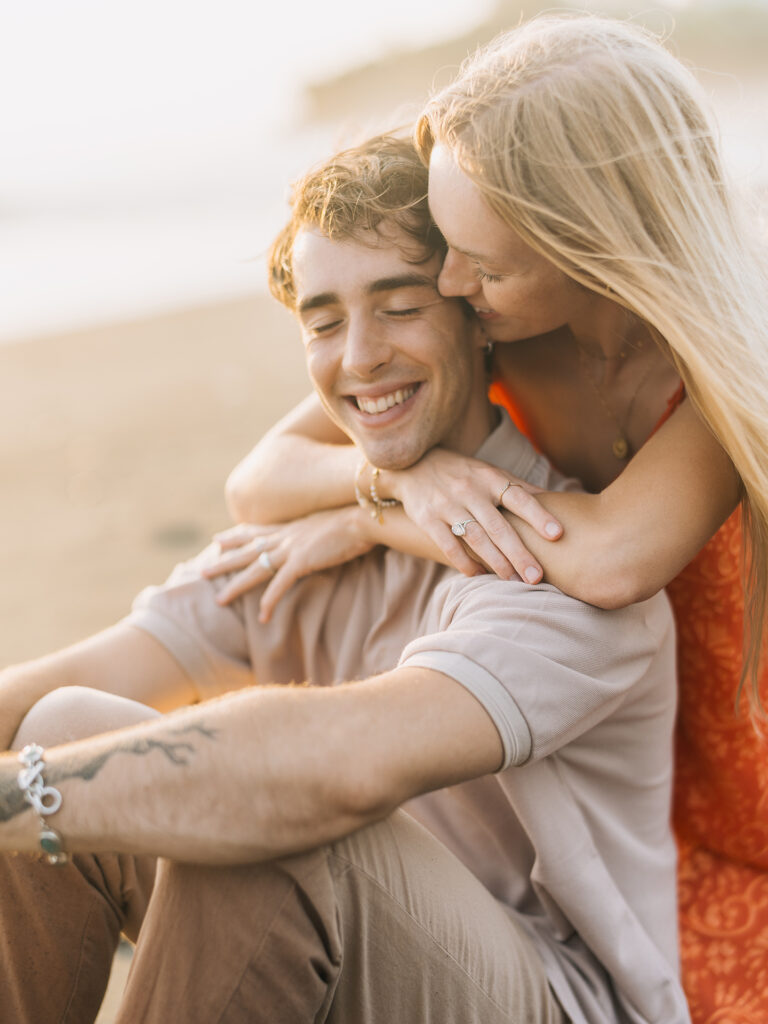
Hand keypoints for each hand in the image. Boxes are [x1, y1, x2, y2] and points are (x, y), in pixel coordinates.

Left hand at [203, 507, 374, 620]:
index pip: (256, 532)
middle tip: (202, 570)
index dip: (235, 536)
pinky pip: (279, 585)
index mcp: (291, 528)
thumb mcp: (327, 525)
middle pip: (247, 551)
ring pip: (255, 569)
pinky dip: (269, 601)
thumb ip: (315, 533)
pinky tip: (261, 617)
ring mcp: (291, 549)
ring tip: (219, 600)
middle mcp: (286, 537)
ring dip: (236, 585)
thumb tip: (315, 540)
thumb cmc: (353, 522)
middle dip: (223, 561)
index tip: (218, 539)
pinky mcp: (301, 562)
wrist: (362, 518)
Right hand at [382, 448, 562, 582]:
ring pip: (476, 539)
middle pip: (499, 526)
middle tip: (536, 577)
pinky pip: (449, 546)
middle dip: (519, 553)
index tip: (557, 534)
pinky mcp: (427, 519)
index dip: (539, 515)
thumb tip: (559, 500)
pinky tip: (480, 575)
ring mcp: (447, 505)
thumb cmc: (461, 472)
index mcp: (490, 478)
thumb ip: (520, 488)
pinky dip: (465, 563)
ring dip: (496, 563)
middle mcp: (469, 490)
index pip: (519, 498)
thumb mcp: (489, 472)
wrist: (411, 464)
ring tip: (514, 582)